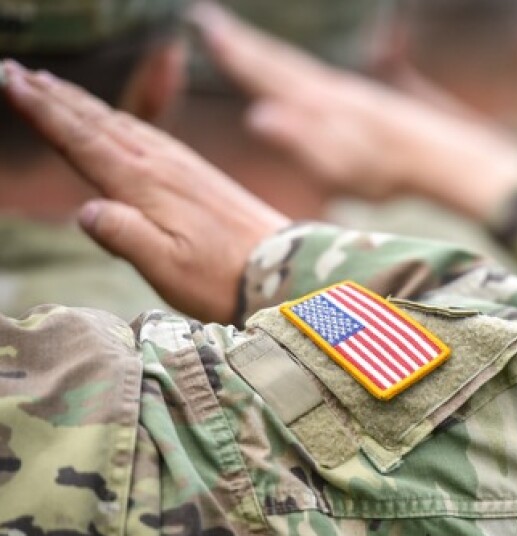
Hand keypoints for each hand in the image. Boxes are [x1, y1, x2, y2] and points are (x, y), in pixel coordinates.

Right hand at [1, 60, 290, 322]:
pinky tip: (116, 119)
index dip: (44, 112)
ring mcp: (183, 166)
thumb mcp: (169, 268)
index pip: (82, 141)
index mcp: (146, 185)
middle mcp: (162, 166)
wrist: (285, 270)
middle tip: (14, 71)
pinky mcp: (198, 173)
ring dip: (83, 103)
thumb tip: (85, 210)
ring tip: (50, 85)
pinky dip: (120, 118)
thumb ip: (126, 238)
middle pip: (97, 122)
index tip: (10, 83)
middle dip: (53, 97)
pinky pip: (149, 133)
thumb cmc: (223, 278)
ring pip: (122, 123)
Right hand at [189, 3, 516, 220]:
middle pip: (277, 61)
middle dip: (241, 42)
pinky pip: (317, 77)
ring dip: (267, 52)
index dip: (233, 54)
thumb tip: (258, 116)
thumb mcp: (339, 166)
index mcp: (316, 105)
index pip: (265, 74)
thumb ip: (299, 140)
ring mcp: (348, 93)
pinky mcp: (364, 102)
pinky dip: (296, 70)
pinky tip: (299, 77)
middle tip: (207, 19)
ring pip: (297, 67)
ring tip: (243, 41)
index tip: (202, 28)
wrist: (440, 157)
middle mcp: (329, 90)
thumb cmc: (388, 169)